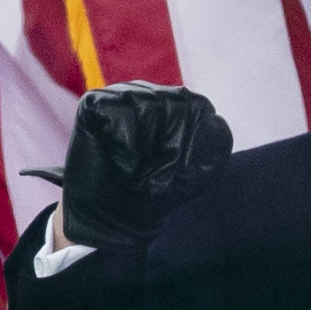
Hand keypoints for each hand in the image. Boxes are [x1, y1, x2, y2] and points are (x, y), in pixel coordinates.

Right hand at [33, 82, 231, 248]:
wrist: (115, 216)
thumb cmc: (158, 190)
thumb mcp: (199, 174)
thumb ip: (216, 148)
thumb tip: (216, 119)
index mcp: (180, 104)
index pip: (199, 107)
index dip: (190, 143)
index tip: (175, 165)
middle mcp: (152, 92)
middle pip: (173, 105)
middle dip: (166, 147)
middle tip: (151, 169)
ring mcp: (122, 94)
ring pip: (145, 106)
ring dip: (143, 148)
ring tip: (134, 165)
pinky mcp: (94, 103)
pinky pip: (115, 112)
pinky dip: (120, 143)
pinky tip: (115, 156)